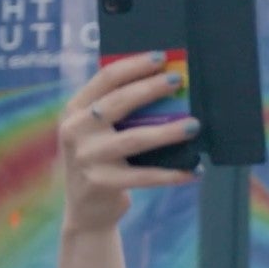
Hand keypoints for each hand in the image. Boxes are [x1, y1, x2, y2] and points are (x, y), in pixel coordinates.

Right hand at [59, 51, 200, 233]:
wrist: (87, 210)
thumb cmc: (104, 158)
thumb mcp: (100, 130)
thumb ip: (120, 108)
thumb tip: (166, 81)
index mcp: (75, 109)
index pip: (104, 79)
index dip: (134, 65)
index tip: (161, 57)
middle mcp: (75, 130)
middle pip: (118, 102)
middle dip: (151, 88)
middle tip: (179, 80)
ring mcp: (86, 157)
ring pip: (134, 139)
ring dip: (167, 132)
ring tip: (194, 125)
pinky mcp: (100, 182)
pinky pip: (143, 176)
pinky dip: (171, 174)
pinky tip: (193, 171)